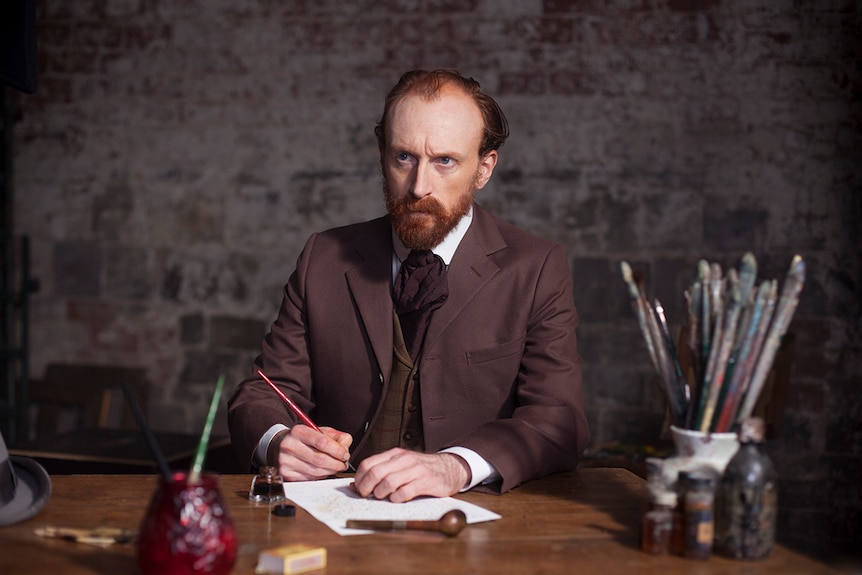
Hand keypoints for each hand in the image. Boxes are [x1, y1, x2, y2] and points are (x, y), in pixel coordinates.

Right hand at [273, 425, 352, 480]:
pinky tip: (323, 471)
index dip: (337, 450)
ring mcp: (286, 461)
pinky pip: (309, 479)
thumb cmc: (302, 439)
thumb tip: (345, 448)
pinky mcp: (285, 474)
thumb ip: (336, 437)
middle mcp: (289, 446)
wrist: (279, 446)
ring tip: (335, 468)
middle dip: (336, 464)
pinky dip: (320, 477)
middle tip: (343, 464)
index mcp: (298, 431)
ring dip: (330, 471)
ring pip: (316, 472)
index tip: (345, 454)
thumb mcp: (318, 431)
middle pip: (319, 459)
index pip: (322, 442)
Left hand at [351, 448, 470, 501]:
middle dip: (366, 488)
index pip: (368, 464)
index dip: (359, 479)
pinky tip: (398, 499)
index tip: (359, 489)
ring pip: (388, 483)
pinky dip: (397, 499)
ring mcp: (415, 470)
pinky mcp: (426, 482)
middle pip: (375, 473)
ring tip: (383, 498)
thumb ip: (382, 472)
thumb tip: (356, 486)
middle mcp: (404, 459)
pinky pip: (405, 492)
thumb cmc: (421, 469)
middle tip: (368, 496)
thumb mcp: (401, 465)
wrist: (449, 468)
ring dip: (381, 494)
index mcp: (395, 454)